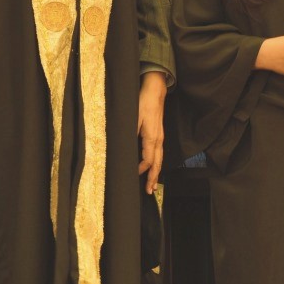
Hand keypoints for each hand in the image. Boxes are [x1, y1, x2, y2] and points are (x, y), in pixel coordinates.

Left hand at [137, 70, 165, 194]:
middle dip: (153, 178)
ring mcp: (160, 137)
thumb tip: (123, 145)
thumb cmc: (143, 103)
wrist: (155, 92)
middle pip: (157, 164)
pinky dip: (156, 164)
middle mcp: (158, 140)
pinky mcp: (159, 134)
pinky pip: (159, 153)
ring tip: (153, 185)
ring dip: (156, 173)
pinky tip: (153, 167)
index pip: (148, 160)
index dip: (142, 170)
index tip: (134, 176)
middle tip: (150, 192)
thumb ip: (129, 132)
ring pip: (160, 160)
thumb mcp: (133, 117)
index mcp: (152, 138)